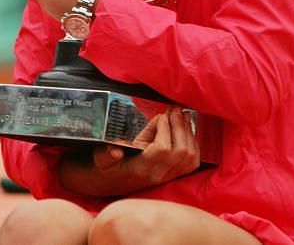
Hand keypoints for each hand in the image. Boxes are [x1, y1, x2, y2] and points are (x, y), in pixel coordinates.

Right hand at [59, 108, 199, 196]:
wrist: (111, 183)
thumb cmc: (107, 167)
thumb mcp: (101, 159)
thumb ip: (106, 154)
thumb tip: (116, 149)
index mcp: (141, 169)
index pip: (162, 149)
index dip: (164, 130)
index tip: (160, 116)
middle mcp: (158, 175)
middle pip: (180, 151)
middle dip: (180, 127)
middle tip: (174, 110)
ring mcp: (168, 177)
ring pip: (189, 156)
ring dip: (188, 133)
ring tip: (181, 116)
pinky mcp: (174, 175)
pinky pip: (192, 162)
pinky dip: (193, 143)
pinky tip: (185, 130)